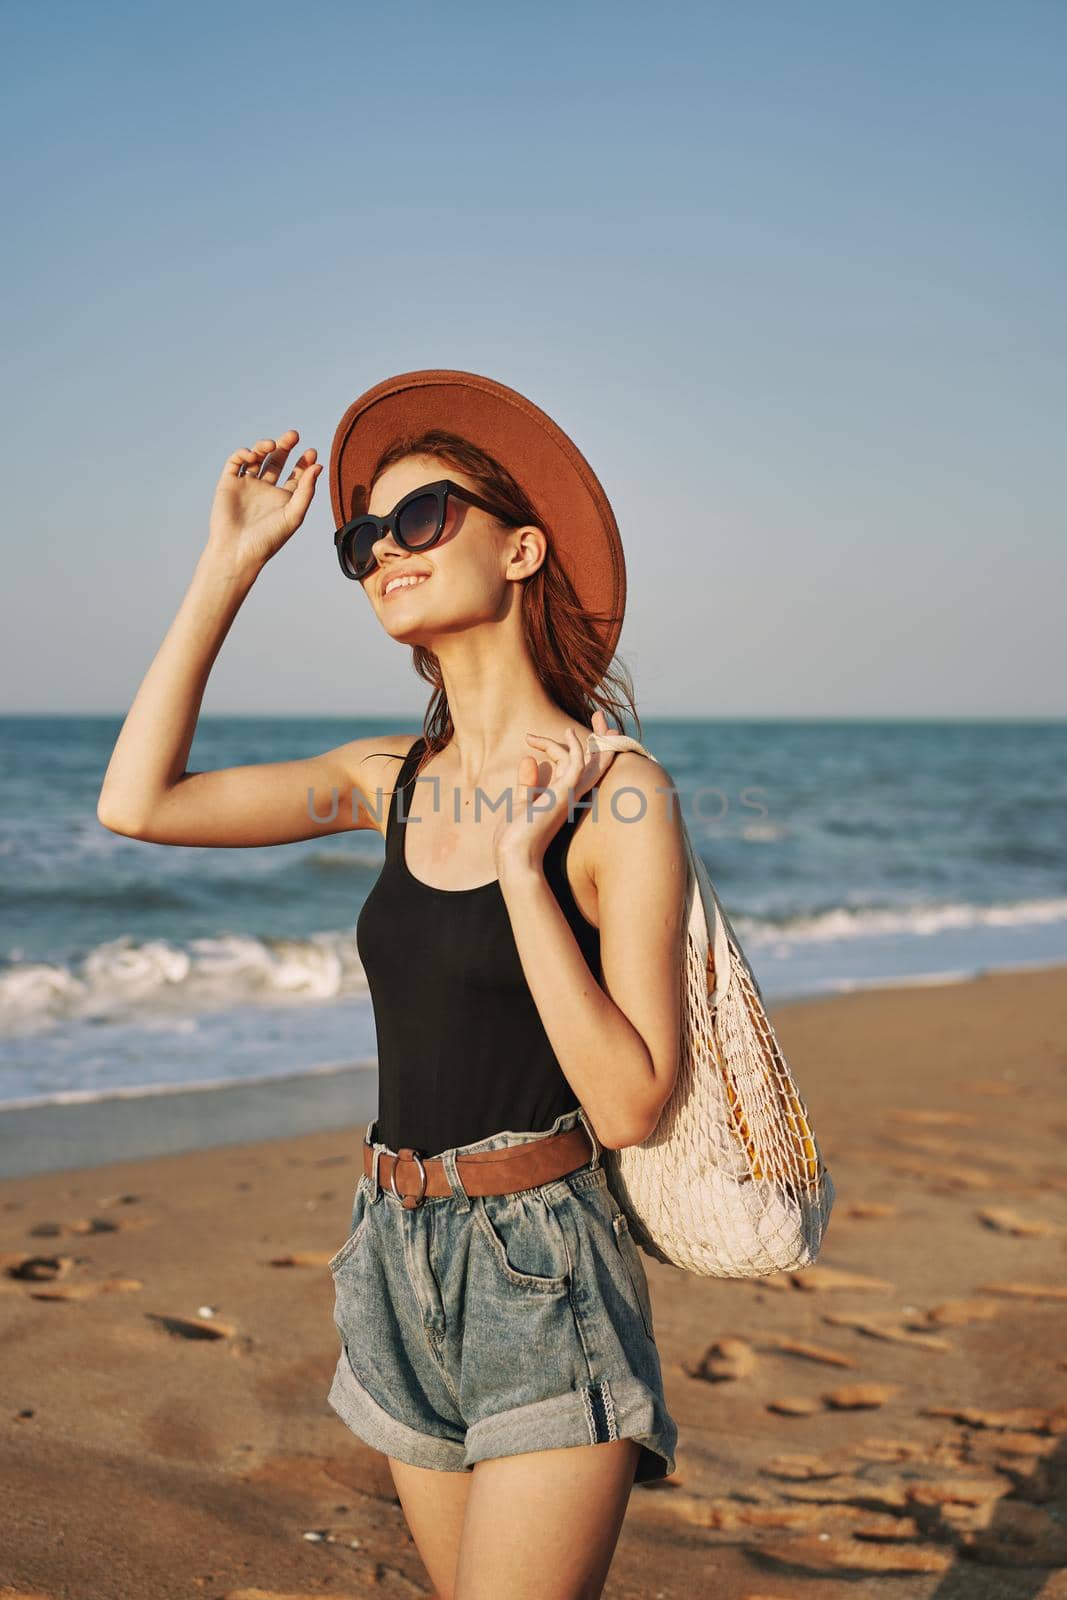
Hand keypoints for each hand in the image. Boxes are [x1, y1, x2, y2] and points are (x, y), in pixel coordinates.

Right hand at [205, 428, 322, 578]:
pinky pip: (236, 462)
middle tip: (293, 435)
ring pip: (257, 457)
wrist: (237, 551)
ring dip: (264, 446)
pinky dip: (243, 453)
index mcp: (283, 499)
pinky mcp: (228, 483)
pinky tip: (252, 455)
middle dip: (285, 446)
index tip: (311, 453)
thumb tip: (318, 467)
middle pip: (277, 461)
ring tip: (272, 445)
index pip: (296, 474)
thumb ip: (306, 491)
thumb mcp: (293, 515)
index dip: (304, 462)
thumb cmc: (268, 539)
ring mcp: (246, 485)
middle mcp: (265, 490)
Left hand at [492, 709, 620, 874]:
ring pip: (589, 761)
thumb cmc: (515, 837)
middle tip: (599, 718)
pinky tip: (569, 733)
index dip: (577, 748)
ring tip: (580, 723)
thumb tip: (528, 759)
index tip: (559, 733)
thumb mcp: (521, 803)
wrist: (514, 856)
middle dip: (601, 740)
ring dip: (588, 739)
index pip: (580, 769)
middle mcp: (571, 795)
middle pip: (595, 763)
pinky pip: (577, 764)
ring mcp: (569, 794)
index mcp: (563, 798)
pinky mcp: (563, 793)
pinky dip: (576, 747)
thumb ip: (528, 783)